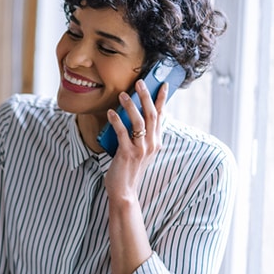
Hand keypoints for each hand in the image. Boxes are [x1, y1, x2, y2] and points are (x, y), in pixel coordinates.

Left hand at [104, 79, 164, 194]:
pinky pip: (122, 133)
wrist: (124, 191)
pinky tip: (110, 112)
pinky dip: (116, 121)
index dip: (162, 99)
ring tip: (122, 95)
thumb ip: (139, 135)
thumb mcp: (139, 151)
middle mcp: (151, 144)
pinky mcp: (127, 154)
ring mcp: (141, 150)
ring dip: (130, 106)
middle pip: (152, 115)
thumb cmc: (128, 169)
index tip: (162, 84)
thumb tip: (132, 114)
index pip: (161, 116)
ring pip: (139, 122)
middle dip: (146, 96)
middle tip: (139, 82)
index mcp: (156, 142)